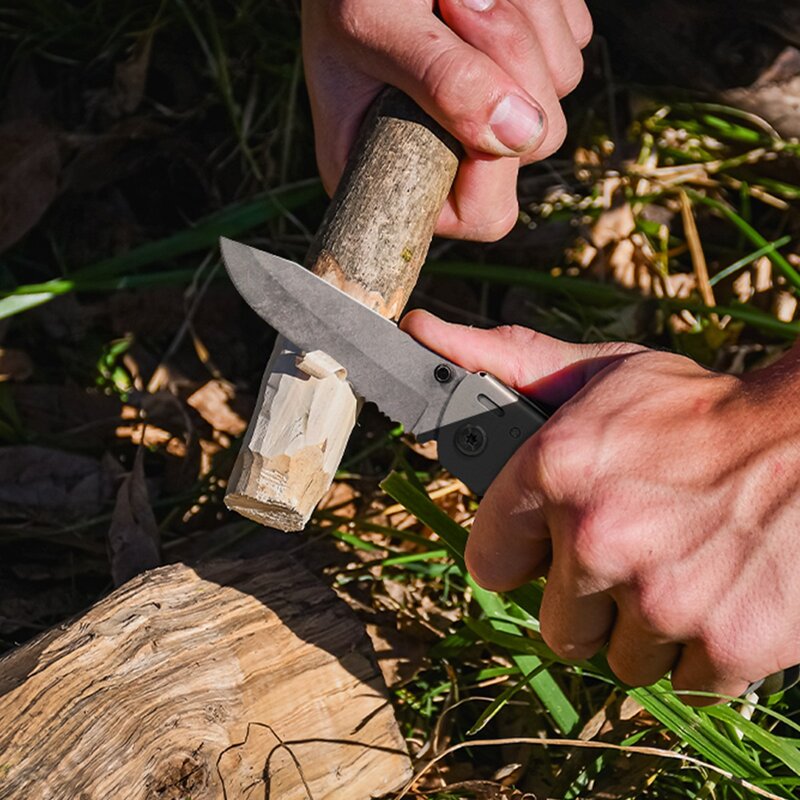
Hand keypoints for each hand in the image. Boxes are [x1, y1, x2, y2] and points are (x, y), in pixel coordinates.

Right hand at [302, 0, 591, 240]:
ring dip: (521, 20)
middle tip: (454, 3)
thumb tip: (520, 133)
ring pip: (560, 81)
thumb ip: (441, 82)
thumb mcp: (373, 28)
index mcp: (396, 175)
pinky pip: (570, 38)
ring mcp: (494, 108)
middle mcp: (453, 152)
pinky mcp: (525, 61)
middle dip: (506, 62)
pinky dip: (539, 4)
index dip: (494, 168)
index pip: (481, 214)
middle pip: (535, 142)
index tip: (476, 100)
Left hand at [401, 309, 799, 702]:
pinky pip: (687, 679)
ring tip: (677, 566)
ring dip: (645, 626)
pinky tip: (717, 592)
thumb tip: (420, 333)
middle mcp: (599, 537)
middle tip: (630, 552)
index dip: (518, 557)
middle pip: (557, 625)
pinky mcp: (728, 644)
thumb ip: (506, 363)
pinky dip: (702, 648)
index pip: (487, 562)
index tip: (542, 548)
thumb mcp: (598, 373)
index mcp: (555, 471)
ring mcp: (664, 597)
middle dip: (587, 599)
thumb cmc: (696, 408)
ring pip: (622, 658)